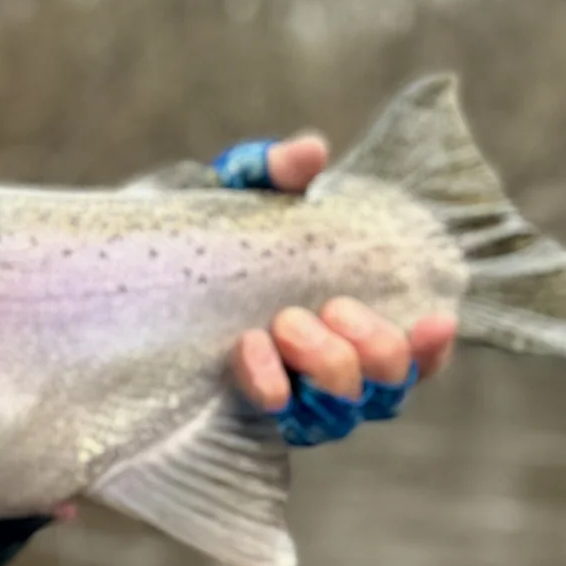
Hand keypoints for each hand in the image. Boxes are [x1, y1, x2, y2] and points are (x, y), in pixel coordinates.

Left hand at [221, 134, 455, 445]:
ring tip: (286, 322)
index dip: (432, 350)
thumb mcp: (240, 191)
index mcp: (347, 326)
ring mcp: (290, 396)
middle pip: (386, 388)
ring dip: (327, 366)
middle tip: (326, 308)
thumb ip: (275, 170)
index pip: (412, 357)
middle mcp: (328, 372)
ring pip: (341, 410)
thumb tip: (311, 151)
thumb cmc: (207, 232)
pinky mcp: (243, 412)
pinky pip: (275, 414)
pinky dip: (268, 382)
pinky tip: (249, 348)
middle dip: (371, 349)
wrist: (128, 266)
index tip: (436, 319)